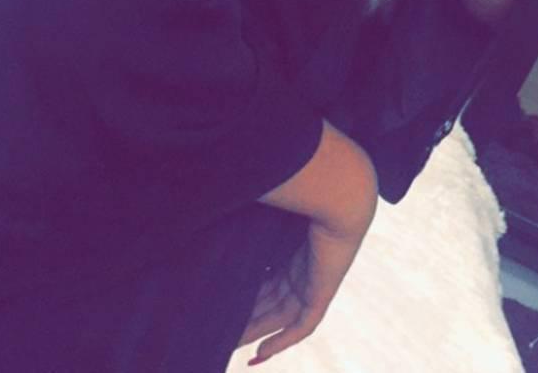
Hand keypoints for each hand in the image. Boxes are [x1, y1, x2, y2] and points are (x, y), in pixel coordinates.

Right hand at [234, 196, 375, 361]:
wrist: (337, 187)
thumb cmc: (301, 182)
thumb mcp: (263, 199)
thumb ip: (237, 204)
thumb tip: (200, 196)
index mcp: (291, 243)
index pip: (265, 273)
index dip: (245, 288)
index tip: (220, 298)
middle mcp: (303, 264)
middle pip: (271, 298)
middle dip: (246, 315)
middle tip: (219, 327)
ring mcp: (314, 280)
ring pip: (281, 315)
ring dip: (257, 331)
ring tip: (230, 343)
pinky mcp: (322, 292)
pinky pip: (302, 326)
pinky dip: (281, 340)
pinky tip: (259, 354)